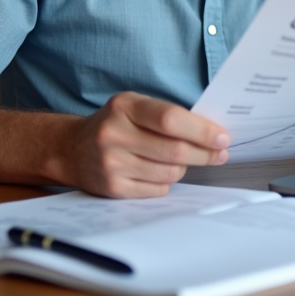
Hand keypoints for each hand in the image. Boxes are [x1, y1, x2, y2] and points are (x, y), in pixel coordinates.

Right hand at [69, 92, 229, 198]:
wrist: (71, 149)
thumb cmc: (115, 124)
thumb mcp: (135, 107)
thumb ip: (168, 115)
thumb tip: (212, 132)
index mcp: (124, 106)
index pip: (171, 119)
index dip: (202, 130)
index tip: (223, 137)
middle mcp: (114, 134)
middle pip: (175, 150)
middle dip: (205, 153)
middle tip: (220, 153)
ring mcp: (111, 163)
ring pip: (170, 172)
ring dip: (185, 167)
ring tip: (183, 160)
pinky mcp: (112, 188)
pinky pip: (157, 189)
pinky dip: (167, 181)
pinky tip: (161, 171)